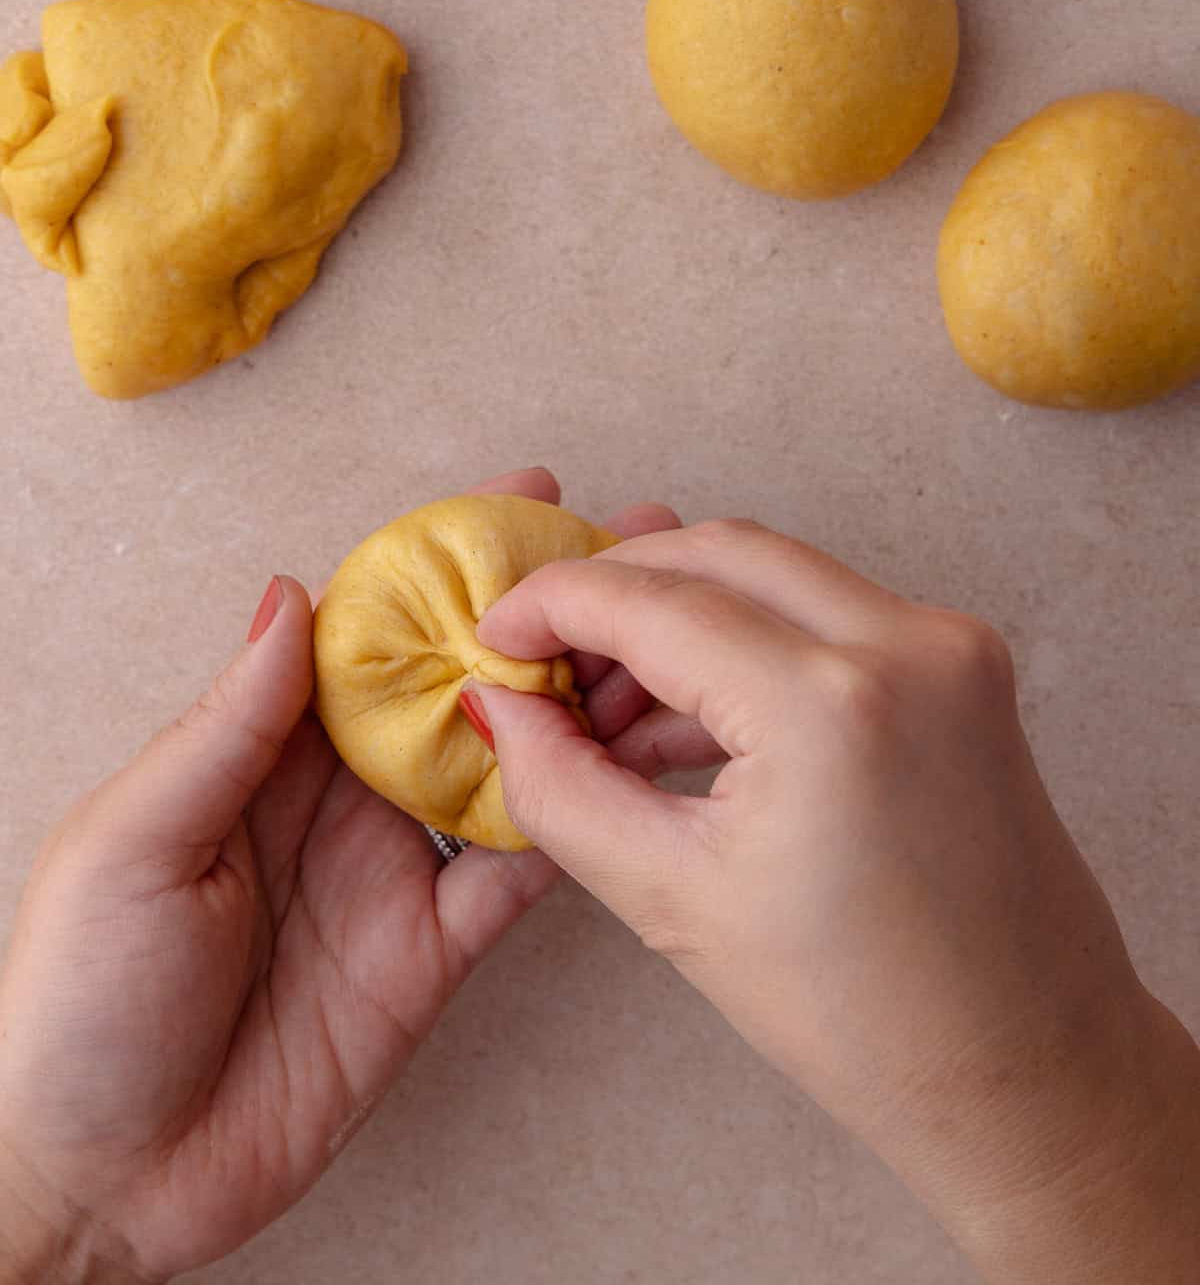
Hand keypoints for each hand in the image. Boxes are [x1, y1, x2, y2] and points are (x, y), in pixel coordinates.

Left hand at [0, 468, 678, 1284]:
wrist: (104, 1181)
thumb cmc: (78, 1001)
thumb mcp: (135, 844)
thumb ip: (228, 726)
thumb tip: (291, 593)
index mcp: (264, 752)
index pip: (373, 633)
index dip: (447, 565)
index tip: (522, 500)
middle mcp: (340, 797)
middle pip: (457, 687)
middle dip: (536, 620)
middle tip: (623, 554)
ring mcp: (392, 871)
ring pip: (505, 769)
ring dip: (574, 712)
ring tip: (651, 652)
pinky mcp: (430, 954)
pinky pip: (512, 880)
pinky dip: (571, 831)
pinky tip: (625, 781)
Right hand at [474, 518, 1199, 1284]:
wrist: (1026, 1064)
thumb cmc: (860, 1013)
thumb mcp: (673, 899)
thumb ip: (562, 787)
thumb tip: (502, 709)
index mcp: (830, 703)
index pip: (655, 601)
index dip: (553, 604)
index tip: (496, 633)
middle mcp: (905, 641)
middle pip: (715, 554)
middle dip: (615, 591)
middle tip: (546, 659)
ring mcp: (947, 644)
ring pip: (772, 573)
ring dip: (680, 615)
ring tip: (606, 706)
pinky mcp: (962, 663)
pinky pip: (824, 614)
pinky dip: (745, 643)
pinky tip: (680, 716)